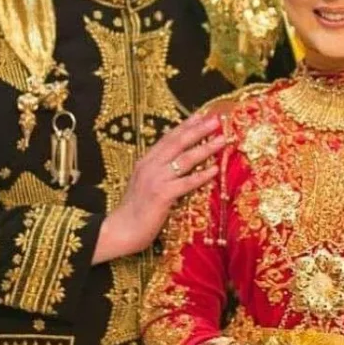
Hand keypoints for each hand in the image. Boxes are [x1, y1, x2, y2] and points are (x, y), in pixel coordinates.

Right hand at [93, 113, 225, 262]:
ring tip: (221, 140)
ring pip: (185, 159)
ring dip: (205, 148)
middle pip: (178, 142)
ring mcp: (156, 179)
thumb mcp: (144, 183)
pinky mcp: (162, 195)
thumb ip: (158, 170)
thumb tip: (177, 161)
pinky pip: (187, 182)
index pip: (168, 138)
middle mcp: (150, 166)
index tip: (201, 115)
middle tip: (216, 120)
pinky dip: (202, 175)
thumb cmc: (135, 210)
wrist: (122, 229)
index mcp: (146, 161)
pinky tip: (215, 169)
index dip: (185, 126)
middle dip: (198, 129)